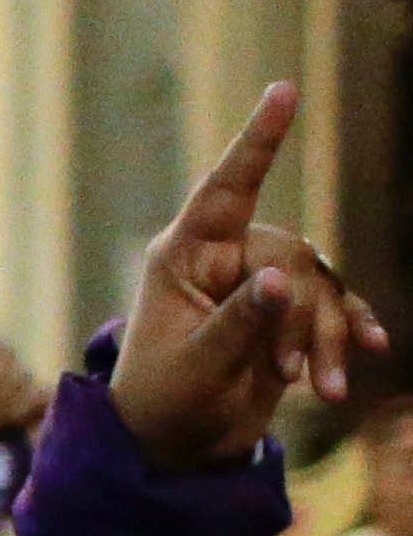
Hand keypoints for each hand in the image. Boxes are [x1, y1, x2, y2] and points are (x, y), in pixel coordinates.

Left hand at [111, 85, 386, 465]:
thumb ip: (241, 323)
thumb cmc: (165, 403)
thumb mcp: (197, 367)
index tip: (283, 89)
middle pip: (290, 255)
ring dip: (324, 337)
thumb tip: (282, 280)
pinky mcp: (286, 312)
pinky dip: (348, 332)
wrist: (176, 446)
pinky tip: (371, 352)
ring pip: (318, 284)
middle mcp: (221, 257)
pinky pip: (335, 305)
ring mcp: (256, 282)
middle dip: (298, 317)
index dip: (257, 140)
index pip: (224, 188)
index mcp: (182, 256)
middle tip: (284, 373)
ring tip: (320, 390)